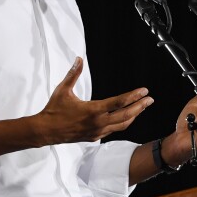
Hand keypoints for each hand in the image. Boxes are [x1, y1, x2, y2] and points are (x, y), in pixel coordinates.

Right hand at [34, 57, 153, 145]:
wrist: (45, 131)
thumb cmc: (54, 110)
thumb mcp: (63, 90)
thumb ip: (73, 74)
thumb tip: (79, 59)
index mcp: (93, 110)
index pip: (119, 102)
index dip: (133, 96)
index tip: (144, 91)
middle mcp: (98, 123)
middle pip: (126, 115)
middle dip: (140, 106)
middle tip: (150, 99)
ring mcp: (97, 132)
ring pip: (122, 125)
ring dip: (133, 116)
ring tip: (142, 108)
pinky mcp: (94, 137)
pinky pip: (113, 130)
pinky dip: (122, 123)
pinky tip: (125, 117)